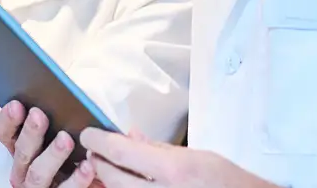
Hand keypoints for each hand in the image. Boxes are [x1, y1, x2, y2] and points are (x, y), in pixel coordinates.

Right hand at [0, 102, 99, 187]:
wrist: (76, 181)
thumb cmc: (69, 154)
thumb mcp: (57, 132)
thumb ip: (53, 115)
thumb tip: (58, 92)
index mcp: (19, 148)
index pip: (4, 132)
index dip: (7, 119)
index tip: (16, 104)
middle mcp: (23, 169)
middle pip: (21, 152)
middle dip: (30, 133)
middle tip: (39, 115)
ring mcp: (38, 187)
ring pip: (38, 173)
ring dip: (51, 155)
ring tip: (65, 139)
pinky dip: (76, 179)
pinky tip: (87, 166)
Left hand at [79, 130, 279, 187]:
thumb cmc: (228, 182)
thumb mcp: (197, 156)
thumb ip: (160, 149)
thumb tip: (130, 137)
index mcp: (173, 171)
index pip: (121, 152)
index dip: (98, 141)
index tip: (88, 134)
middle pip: (112, 178)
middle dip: (98, 163)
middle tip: (95, 152)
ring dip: (108, 181)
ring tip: (108, 169)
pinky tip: (127, 183)